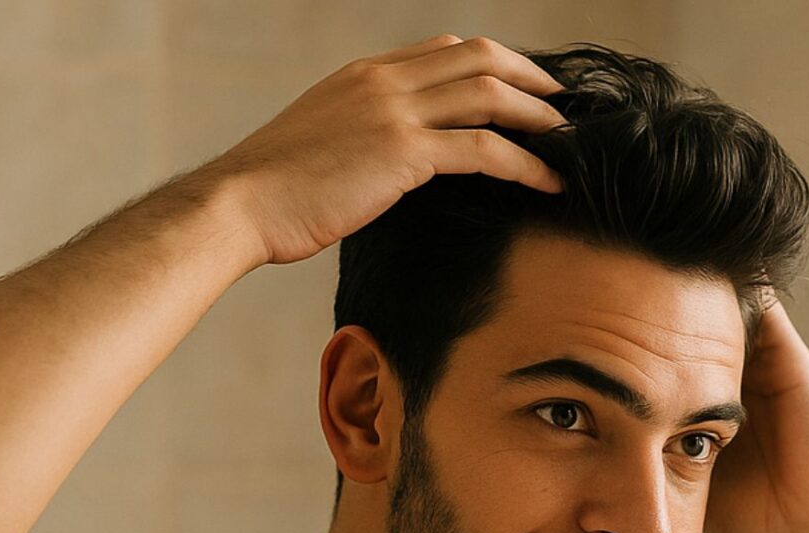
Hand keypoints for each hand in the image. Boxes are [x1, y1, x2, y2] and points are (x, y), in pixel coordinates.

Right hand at [202, 34, 569, 268]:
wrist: (239, 205)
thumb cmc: (273, 192)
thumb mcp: (320, 144)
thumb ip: (362, 137)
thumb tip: (392, 164)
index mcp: (364, 74)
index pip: (444, 50)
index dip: (493, 66)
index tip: (523, 90)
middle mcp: (383, 80)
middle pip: (479, 57)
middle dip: (530, 78)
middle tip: (563, 107)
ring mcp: (393, 111)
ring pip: (489, 94)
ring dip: (538, 117)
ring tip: (569, 142)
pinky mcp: (402, 152)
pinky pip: (483, 149)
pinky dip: (525, 163)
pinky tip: (547, 183)